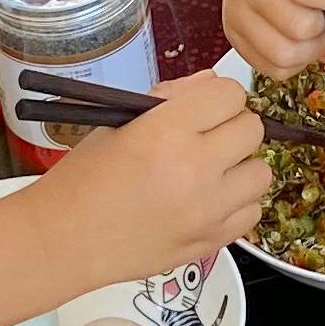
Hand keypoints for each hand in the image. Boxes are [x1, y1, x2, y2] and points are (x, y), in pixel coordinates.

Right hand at [29, 74, 274, 279]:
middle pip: (252, 130)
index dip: (218, 97)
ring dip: (240, 167)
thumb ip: (170, 100)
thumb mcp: (117, 125)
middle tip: (206, 138)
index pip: (229, 94)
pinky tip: (208, 202)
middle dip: (232, 127)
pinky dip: (236, 204)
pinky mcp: (211, 242)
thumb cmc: (82, 180)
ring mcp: (208, 210)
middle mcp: (195, 169)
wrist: (64, 241)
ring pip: (261, 173)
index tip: (204, 107)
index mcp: (166, 132)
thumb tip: (210, 83)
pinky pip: (251, 212)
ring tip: (209, 173)